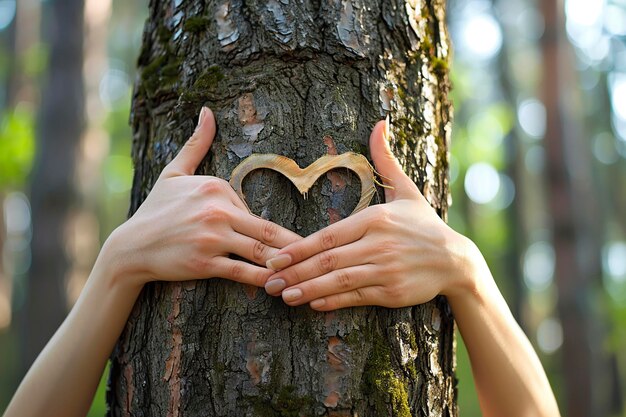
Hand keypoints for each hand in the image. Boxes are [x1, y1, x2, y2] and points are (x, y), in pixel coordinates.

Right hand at [106, 107, 300, 287]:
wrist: (130, 246)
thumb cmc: (155, 210)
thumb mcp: (174, 172)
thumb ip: (196, 143)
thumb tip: (207, 111)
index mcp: (215, 187)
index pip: (254, 209)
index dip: (270, 229)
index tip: (296, 241)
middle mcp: (217, 210)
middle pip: (267, 229)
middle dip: (294, 244)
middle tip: (318, 253)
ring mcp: (212, 237)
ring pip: (259, 250)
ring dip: (285, 262)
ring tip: (304, 272)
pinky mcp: (205, 262)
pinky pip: (242, 272)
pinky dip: (263, 279)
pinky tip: (277, 286)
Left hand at [263, 119, 476, 309]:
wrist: (456, 260)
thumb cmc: (423, 225)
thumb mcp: (406, 191)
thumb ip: (385, 160)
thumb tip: (380, 122)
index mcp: (375, 219)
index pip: (329, 235)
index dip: (299, 249)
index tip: (276, 257)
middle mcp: (379, 244)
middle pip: (329, 260)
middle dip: (296, 272)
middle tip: (269, 281)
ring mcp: (386, 269)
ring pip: (340, 281)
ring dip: (309, 290)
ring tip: (284, 295)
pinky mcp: (393, 292)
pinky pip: (357, 297)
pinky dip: (334, 301)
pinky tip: (313, 303)